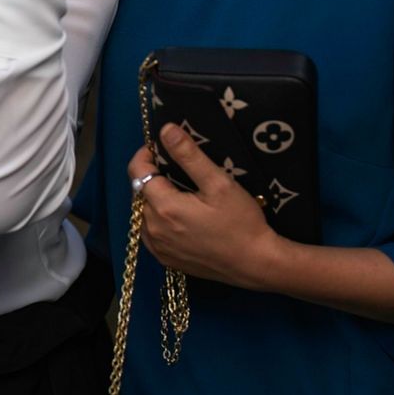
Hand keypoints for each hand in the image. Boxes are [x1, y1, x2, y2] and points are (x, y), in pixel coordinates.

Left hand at [128, 123, 283, 289]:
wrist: (256, 264)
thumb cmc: (241, 222)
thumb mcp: (218, 183)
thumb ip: (189, 155)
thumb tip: (166, 130)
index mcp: (163, 207)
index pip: (137, 172)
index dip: (145, 155)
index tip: (160, 147)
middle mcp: (153, 229)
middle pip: (139, 192)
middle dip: (151, 176)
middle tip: (174, 169)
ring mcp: (158, 248)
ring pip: (143, 213)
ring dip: (153, 199)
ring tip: (178, 191)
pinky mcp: (166, 259)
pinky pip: (150, 233)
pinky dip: (157, 220)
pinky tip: (178, 216)